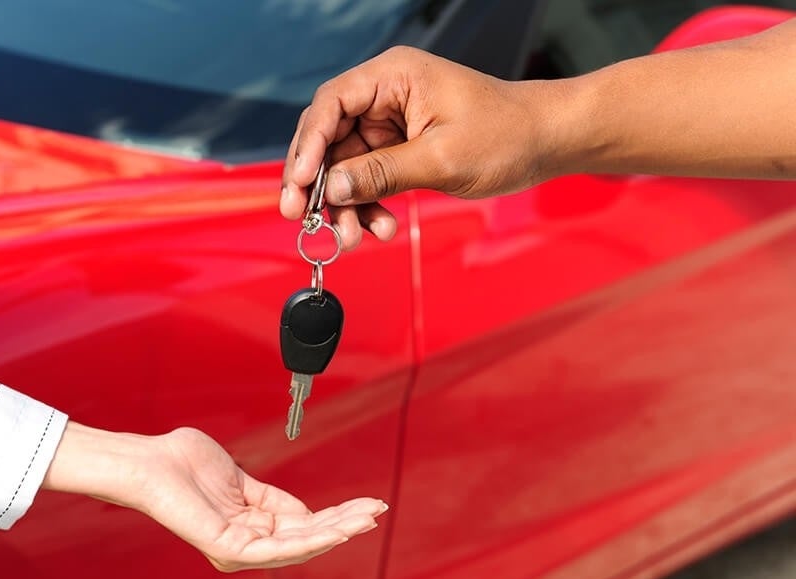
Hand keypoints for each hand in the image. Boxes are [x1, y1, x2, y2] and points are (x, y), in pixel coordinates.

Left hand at [43, 422, 387, 571]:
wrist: (150, 462)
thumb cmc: (183, 462)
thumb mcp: (241, 478)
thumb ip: (272, 498)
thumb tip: (306, 512)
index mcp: (249, 527)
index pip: (302, 526)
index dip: (336, 516)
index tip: (367, 504)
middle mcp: (245, 543)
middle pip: (307, 538)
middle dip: (345, 524)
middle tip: (377, 510)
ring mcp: (237, 549)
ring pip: (299, 546)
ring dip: (337, 532)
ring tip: (367, 519)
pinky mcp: (229, 549)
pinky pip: (278, 548)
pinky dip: (312, 539)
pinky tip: (336, 529)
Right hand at [280, 46, 559, 249]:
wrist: (546, 143)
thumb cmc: (507, 133)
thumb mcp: (441, 158)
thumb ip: (381, 173)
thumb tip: (330, 188)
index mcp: (394, 76)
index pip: (331, 104)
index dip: (309, 145)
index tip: (299, 184)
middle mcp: (385, 96)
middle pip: (329, 138)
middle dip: (316, 182)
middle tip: (300, 216)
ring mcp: (389, 124)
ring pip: (344, 166)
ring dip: (344, 204)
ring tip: (354, 236)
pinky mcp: (399, 149)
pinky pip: (367, 179)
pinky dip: (367, 205)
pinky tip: (379, 227)